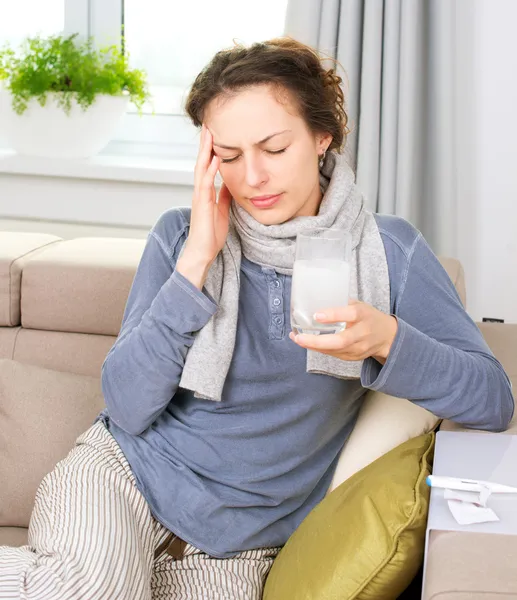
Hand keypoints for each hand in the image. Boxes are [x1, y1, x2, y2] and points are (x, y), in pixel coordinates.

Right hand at [184, 123, 232, 265]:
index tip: (214, 132)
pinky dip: (209, 170)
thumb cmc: (211, 235)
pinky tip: (214, 158)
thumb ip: (224, 196)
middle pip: (201, 161)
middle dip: (205, 143)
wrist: (202, 253)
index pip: (207, 165)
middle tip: (209, 123)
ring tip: (209, 133)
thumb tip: (231, 182)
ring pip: (201, 168)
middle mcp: (200, 191)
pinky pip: (205, 184)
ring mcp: (199, 197)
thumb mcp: (222, 210)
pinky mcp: (202, 205)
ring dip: (205, 151)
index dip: (210, 149)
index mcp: (205, 192)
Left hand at [289, 300, 397, 364]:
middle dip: (317, 341)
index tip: (316, 315)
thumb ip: (341, 304)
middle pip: (341, 341)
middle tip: (299, 337)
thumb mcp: (359, 305)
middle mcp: (363, 333)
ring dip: (313, 346)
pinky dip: (319, 349)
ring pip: (335, 351)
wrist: (387, 337)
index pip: (350, 314)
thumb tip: (315, 299)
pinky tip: (307, 343)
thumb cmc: (368, 317)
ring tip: (297, 338)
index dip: (333, 315)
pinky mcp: (354, 357)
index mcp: (364, 315)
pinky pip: (334, 354)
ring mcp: (359, 348)